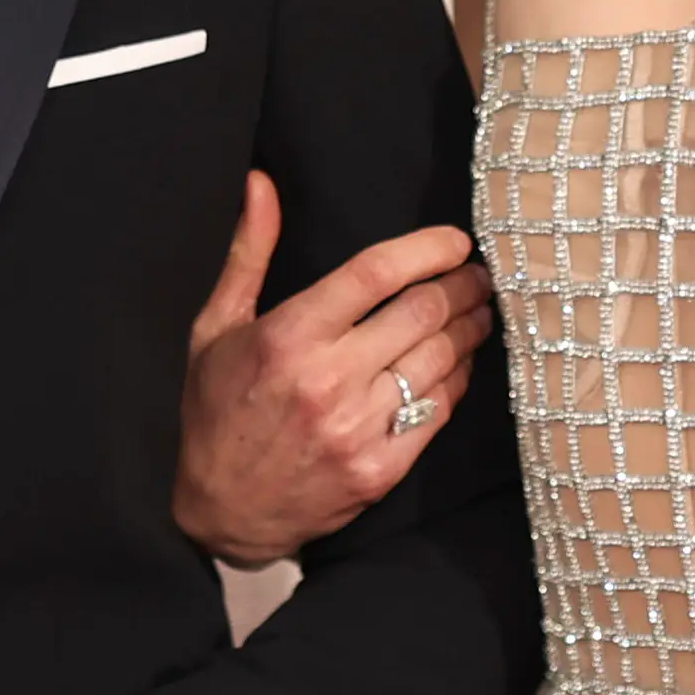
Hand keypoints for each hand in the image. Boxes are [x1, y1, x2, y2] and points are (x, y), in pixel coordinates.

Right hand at [173, 169, 495, 564]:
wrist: (219, 511)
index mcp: (288, 337)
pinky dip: (458, 380)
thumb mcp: (215, 328)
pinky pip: (438, 412)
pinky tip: (460, 363)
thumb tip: (260, 183)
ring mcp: (357, 429)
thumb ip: (248, 253)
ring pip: (440, 361)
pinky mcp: (379, 469)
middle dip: (462, 286)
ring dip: (470, 329)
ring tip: (479, 311)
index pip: (375, 274)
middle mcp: (326, 381)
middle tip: (477, 275)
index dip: (426, 249)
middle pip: (422, 313)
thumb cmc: (214, 412)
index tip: (455, 240)